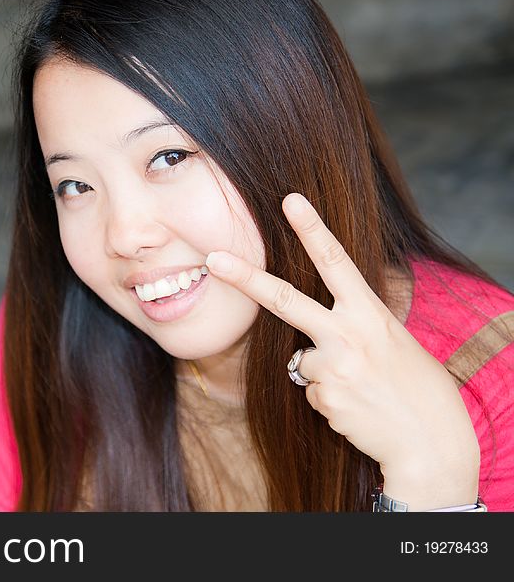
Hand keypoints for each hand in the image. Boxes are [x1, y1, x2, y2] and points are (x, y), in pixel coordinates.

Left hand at [204, 193, 479, 509]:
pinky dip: (327, 398)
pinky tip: (356, 407)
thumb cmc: (416, 387)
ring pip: (299, 360)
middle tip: (212, 258)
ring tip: (360, 388)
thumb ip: (354, 324)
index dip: (312, 229)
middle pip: (284, 299)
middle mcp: (348, 335)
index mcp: (370, 313)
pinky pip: (308, 391)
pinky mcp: (322, 398)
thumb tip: (312, 329)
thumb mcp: (393, 340)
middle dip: (245, 277)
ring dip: (321, 374)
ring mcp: (333, 367)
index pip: (337, 262)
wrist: (431, 443)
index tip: (290, 200)